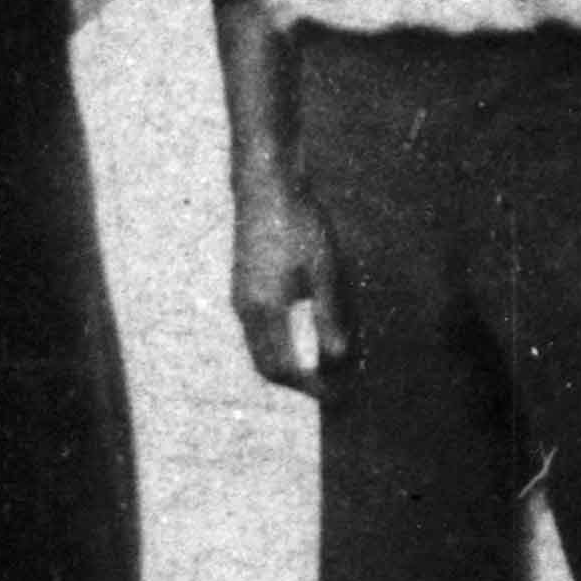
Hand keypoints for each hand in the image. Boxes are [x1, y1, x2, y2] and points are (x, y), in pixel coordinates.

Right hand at [232, 177, 337, 396]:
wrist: (266, 185)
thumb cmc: (299, 223)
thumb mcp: (324, 271)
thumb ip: (330, 317)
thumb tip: (338, 360)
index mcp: (263, 309)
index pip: (283, 370)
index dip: (311, 388)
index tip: (339, 396)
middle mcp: (245, 309)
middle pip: (267, 367)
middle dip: (299, 384)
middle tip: (334, 390)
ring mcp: (241, 298)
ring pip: (261, 350)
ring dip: (290, 366)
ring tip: (325, 368)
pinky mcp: (244, 287)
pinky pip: (260, 333)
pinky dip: (282, 346)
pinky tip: (307, 339)